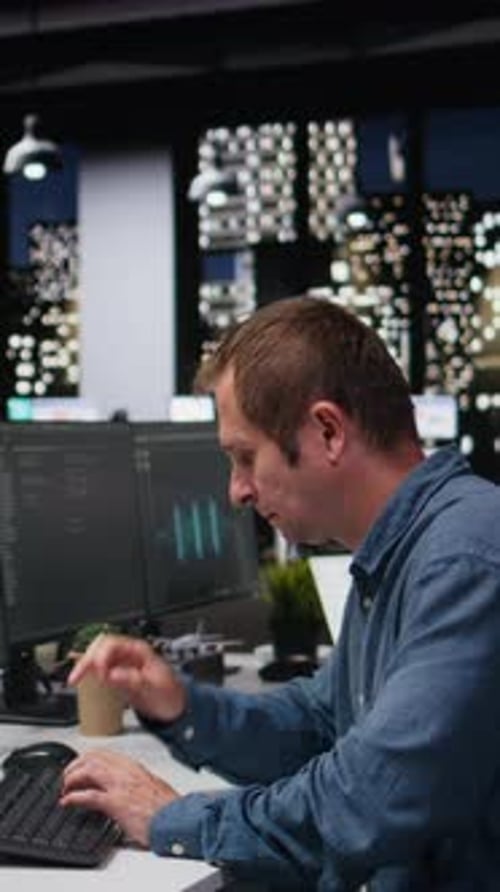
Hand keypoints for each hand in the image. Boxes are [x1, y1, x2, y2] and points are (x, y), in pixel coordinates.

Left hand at [60, 749, 178, 846]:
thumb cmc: (168, 807)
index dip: (88, 758)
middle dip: (75, 765)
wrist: (176, 819)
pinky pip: (89, 795)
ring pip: (88, 770)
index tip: (80, 766)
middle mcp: (126, 771)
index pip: (105, 754)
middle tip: (67, 776)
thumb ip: (136, 783)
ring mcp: (120, 786)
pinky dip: (74, 797)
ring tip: (65, 787)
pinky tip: (67, 801)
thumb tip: (129, 789)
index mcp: (134, 767)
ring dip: (71, 777)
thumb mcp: (151, 787)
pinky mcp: (116, 803)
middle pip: (93, 757)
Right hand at [68, 634, 186, 722]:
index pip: (112, 643)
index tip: (100, 674)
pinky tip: (79, 676)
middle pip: (100, 645)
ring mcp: (122, 662)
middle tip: (78, 676)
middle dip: (87, 658)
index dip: (101, 656)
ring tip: (75, 678)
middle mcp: (128, 653)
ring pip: (96, 654)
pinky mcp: (117, 673)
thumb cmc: (169, 693)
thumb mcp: (153, 687)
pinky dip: (87, 670)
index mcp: (139, 650)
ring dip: (84, 663)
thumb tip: (112, 674)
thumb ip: (133, 679)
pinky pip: (98, 666)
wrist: (175, 705)